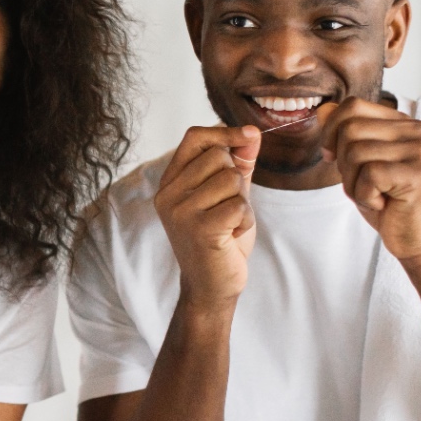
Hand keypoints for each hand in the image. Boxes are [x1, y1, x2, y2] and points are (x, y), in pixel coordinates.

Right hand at [154, 125, 259, 308]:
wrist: (211, 287)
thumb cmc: (219, 239)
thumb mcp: (228, 195)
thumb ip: (238, 163)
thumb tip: (251, 134)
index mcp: (170, 183)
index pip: (194, 137)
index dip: (225, 132)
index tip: (249, 137)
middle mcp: (169, 195)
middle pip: (218, 156)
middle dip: (236, 180)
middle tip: (227, 209)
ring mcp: (181, 212)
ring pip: (231, 179)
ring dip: (243, 203)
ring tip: (230, 224)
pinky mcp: (200, 229)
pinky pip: (239, 205)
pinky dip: (246, 220)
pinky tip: (232, 235)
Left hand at [320, 99, 420, 260]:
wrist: (418, 239)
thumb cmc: (388, 201)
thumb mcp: (359, 164)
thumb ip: (343, 135)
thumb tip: (321, 110)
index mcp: (404, 123)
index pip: (352, 106)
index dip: (330, 131)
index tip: (331, 156)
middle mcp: (416, 130)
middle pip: (349, 129)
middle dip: (343, 162)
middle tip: (363, 184)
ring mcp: (420, 151)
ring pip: (355, 153)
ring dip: (353, 183)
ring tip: (376, 195)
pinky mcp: (417, 174)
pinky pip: (368, 176)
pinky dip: (364, 196)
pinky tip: (384, 204)